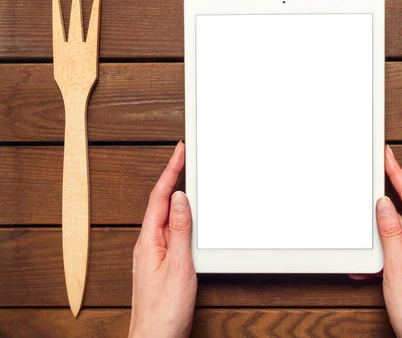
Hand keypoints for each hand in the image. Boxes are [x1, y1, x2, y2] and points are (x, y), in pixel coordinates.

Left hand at [129, 142, 196, 337]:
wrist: (156, 337)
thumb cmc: (164, 310)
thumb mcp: (178, 265)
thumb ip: (179, 230)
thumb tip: (179, 199)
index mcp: (149, 240)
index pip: (159, 197)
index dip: (170, 171)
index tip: (178, 151)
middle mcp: (148, 244)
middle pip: (160, 202)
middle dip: (172, 177)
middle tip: (183, 157)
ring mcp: (153, 253)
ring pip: (165, 216)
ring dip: (175, 195)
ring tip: (185, 177)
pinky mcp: (162, 262)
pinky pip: (170, 230)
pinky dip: (179, 216)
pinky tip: (186, 215)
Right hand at [350, 146, 401, 337]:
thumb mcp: (397, 271)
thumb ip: (391, 235)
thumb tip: (385, 205)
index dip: (399, 175)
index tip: (388, 157)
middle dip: (386, 199)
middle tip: (373, 179)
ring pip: (397, 235)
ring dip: (378, 238)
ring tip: (366, 247)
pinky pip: (396, 253)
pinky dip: (380, 257)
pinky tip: (368, 268)